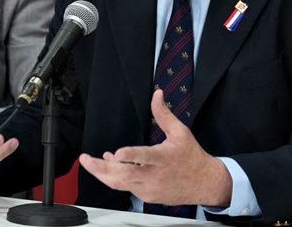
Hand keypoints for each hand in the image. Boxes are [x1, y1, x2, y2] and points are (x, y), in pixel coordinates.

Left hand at [79, 89, 231, 206]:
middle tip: (86, 159)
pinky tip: (109, 166)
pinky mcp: (147, 197)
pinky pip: (126, 188)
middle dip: (101, 168)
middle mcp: (154, 175)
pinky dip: (114, 178)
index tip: (115, 154)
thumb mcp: (180, 132)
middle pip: (124, 175)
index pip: (144, 157)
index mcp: (163, 157)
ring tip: (89, 163)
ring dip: (103, 174)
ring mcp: (150, 188)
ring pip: (121, 184)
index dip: (129, 156)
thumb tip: (157, 94)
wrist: (205, 183)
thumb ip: (163, 114)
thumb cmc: (192, 157)